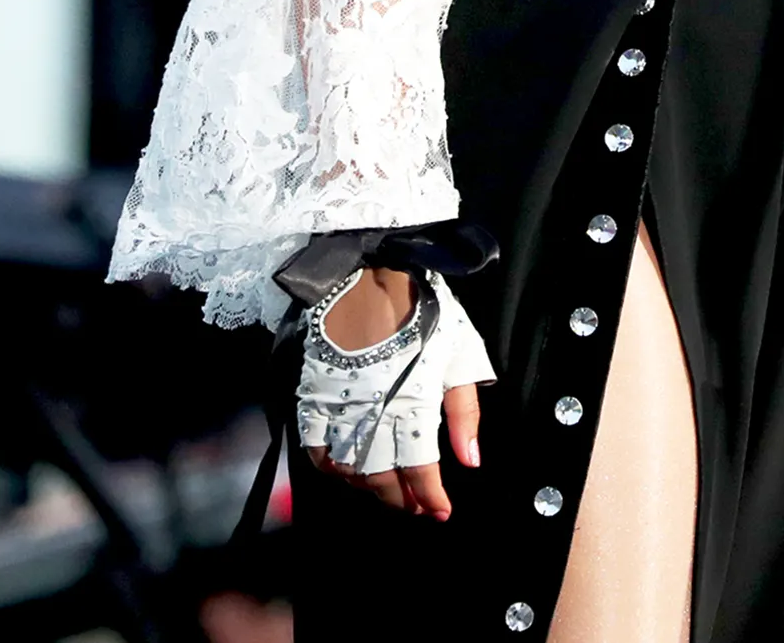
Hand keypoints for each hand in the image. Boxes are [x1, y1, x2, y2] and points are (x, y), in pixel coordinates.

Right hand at [304, 267, 486, 517]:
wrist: (370, 270)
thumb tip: (470, 461)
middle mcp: (372, 413)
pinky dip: (329, 468)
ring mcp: (338, 406)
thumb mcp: (459, 351)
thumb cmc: (424, 308)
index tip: (441, 513)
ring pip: (349, 470)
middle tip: (417, 508)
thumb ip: (464, 409)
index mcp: (412, 403)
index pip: (419, 470)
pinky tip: (345, 473)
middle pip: (381, 478)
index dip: (429, 498)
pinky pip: (314, 448)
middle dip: (402, 501)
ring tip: (388, 492)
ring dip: (369, 490)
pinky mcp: (313, 395)